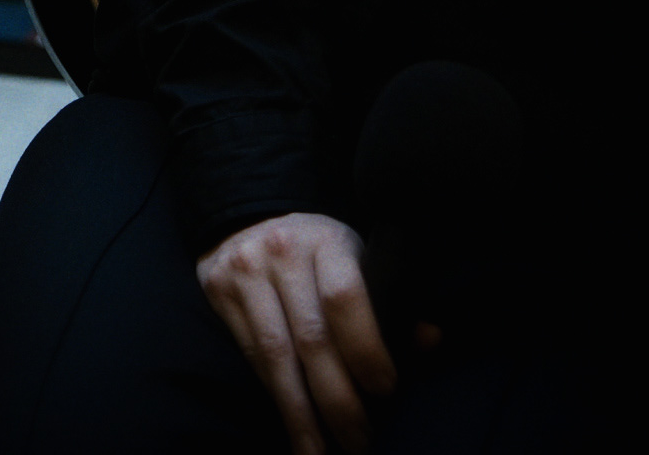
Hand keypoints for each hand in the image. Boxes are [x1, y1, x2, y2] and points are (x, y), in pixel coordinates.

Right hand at [198, 213, 397, 454]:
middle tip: (359, 440)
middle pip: (311, 338)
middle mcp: (281, 253)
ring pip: (276, 356)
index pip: (345, 298)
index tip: (385, 391)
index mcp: (327, 241)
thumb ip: (391, 299)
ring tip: (319, 450)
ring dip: (301, 413)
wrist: (248, 217)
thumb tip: (429, 339)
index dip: (366, 350)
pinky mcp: (219, 292)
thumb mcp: (357, 257)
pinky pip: (252, 355)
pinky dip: (275, 394)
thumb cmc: (317, 249)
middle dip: (337, 400)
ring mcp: (245, 273)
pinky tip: (293, 422)